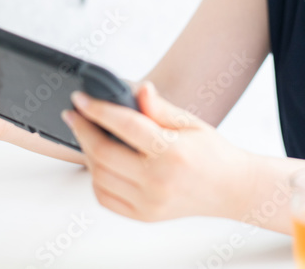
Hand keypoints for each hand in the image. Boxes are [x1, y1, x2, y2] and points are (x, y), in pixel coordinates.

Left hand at [61, 80, 252, 221]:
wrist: (230, 189)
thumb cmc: (211, 152)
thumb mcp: (189, 122)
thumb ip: (159, 107)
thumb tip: (138, 89)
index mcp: (172, 152)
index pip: (124, 125)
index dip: (97, 109)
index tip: (80, 98)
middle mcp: (158, 181)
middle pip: (102, 153)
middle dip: (82, 130)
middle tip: (74, 114)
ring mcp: (149, 203)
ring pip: (98, 177)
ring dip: (86, 153)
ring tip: (87, 134)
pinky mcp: (143, 215)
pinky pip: (105, 197)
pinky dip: (95, 177)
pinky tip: (98, 160)